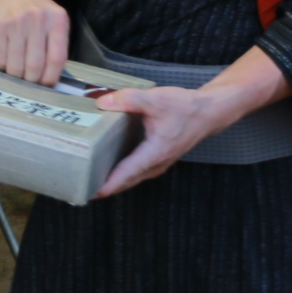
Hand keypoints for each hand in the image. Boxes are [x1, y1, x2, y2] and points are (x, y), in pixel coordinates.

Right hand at [0, 0, 67, 86]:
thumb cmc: (32, 7)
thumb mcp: (52, 18)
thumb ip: (55, 43)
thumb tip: (52, 78)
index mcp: (57, 19)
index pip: (57, 59)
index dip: (51, 79)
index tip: (46, 87)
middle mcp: (37, 20)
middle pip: (35, 66)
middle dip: (32, 81)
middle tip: (29, 84)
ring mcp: (15, 24)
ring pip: (16, 66)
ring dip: (16, 76)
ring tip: (17, 75)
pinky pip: (0, 59)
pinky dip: (3, 67)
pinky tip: (5, 62)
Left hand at [91, 85, 238, 195]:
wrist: (210, 111)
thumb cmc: (186, 107)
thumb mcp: (156, 99)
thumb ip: (128, 99)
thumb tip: (103, 102)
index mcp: (155, 153)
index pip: (126, 174)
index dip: (107, 185)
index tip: (89, 193)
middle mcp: (157, 163)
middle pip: (126, 181)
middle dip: (105, 187)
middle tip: (81, 188)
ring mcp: (159, 163)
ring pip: (132, 178)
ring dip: (114, 181)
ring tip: (91, 180)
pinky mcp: (159, 157)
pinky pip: (137, 171)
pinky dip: (123, 173)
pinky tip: (110, 165)